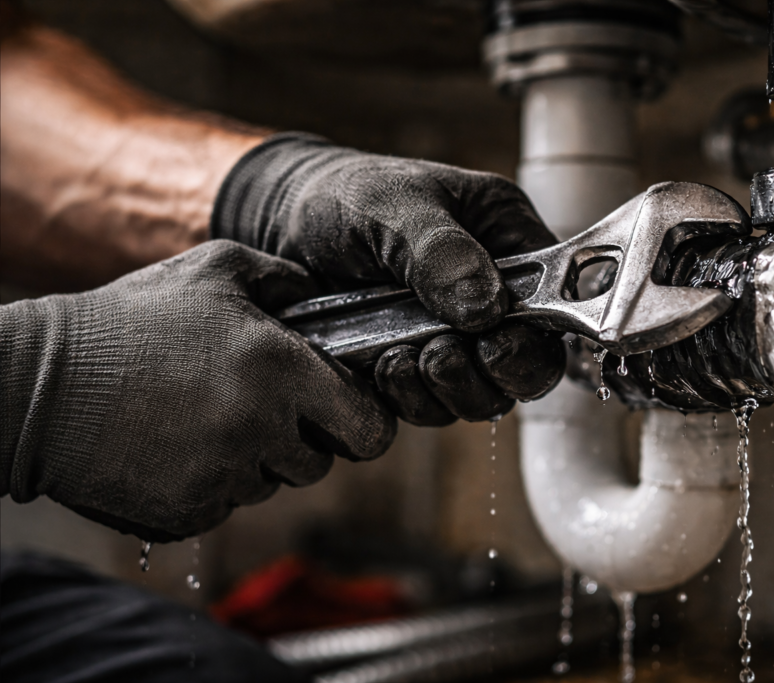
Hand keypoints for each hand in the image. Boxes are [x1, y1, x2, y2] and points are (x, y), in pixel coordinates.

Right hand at [0, 241, 395, 541]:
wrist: (38, 385)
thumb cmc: (131, 320)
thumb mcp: (213, 269)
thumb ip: (284, 277)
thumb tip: (323, 293)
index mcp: (284, 371)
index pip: (371, 430)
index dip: (362, 422)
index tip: (341, 413)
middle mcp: (263, 430)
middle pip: (320, 463)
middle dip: (301, 440)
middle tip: (257, 407)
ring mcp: (225, 477)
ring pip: (271, 485)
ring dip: (253, 460)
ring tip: (201, 418)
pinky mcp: (189, 512)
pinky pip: (225, 505)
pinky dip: (210, 483)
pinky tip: (173, 446)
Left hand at [212, 134, 565, 424]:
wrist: (280, 224)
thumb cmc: (344, 195)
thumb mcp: (395, 205)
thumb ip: (442, 253)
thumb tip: (486, 309)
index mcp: (508, 243)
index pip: (555, 304)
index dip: (535, 337)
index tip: (491, 342)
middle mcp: (492, 296)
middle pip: (526, 366)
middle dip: (486, 374)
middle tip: (440, 354)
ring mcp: (455, 337)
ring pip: (480, 395)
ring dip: (445, 390)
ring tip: (401, 357)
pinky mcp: (416, 367)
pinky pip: (432, 405)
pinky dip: (409, 397)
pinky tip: (379, 367)